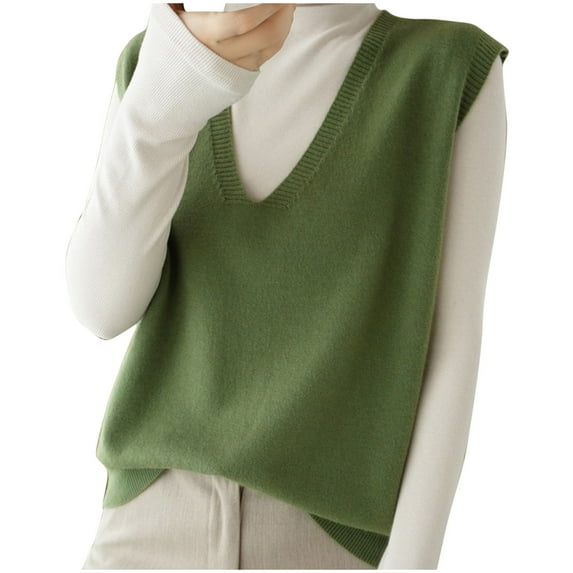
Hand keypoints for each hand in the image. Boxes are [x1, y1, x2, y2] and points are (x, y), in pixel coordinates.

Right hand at [168, 4, 296, 70]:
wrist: (168, 86)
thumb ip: (190, 0)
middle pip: (265, 36)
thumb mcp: (172, 12)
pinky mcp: (241, 77)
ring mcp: (233, 68)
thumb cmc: (171, 41)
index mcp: (203, 34)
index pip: (243, 21)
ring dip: (283, 25)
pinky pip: (265, 56)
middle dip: (282, 13)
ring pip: (269, 47)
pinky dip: (276, 38)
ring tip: (285, 8)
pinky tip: (277, 24)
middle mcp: (220, 55)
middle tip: (286, 0)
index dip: (266, 7)